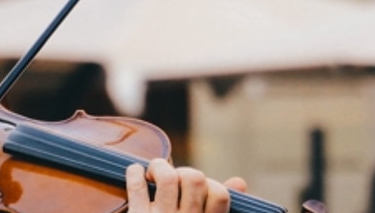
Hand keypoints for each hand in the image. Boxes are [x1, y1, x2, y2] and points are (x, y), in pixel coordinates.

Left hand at [126, 158, 246, 212]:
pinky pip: (136, 188)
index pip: (220, 193)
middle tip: (174, 180)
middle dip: (184, 172)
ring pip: (167, 178)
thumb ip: (220, 208)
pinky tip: (135, 173)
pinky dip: (134, 173)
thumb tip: (239, 181)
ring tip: (154, 173)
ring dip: (159, 166)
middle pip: (194, 179)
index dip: (210, 185)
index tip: (199, 189)